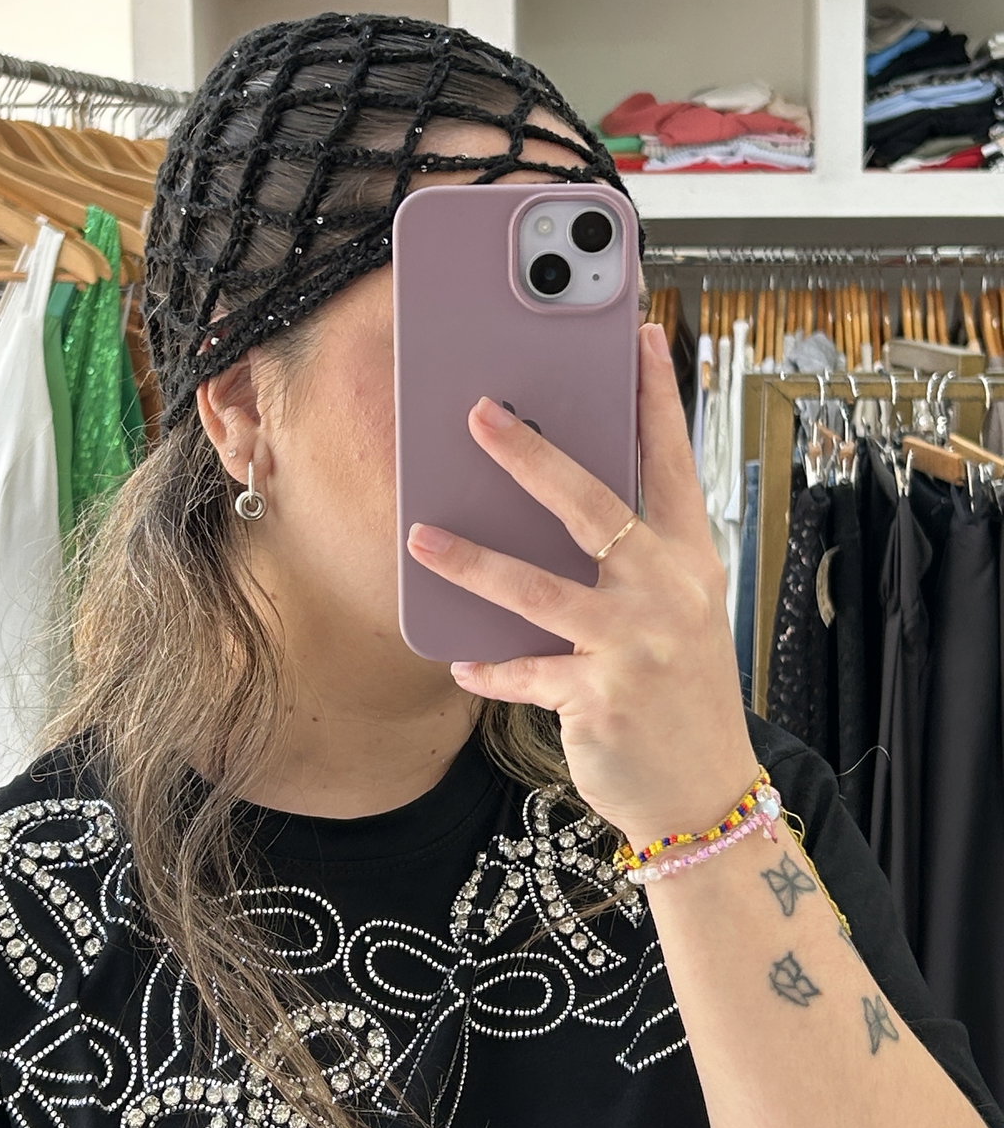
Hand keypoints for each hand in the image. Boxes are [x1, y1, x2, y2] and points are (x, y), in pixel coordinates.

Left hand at [406, 321, 755, 849]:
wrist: (707, 793)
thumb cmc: (682, 690)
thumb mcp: (678, 611)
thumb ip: (632, 557)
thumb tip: (558, 500)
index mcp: (688, 559)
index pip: (671, 461)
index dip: (657, 396)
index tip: (639, 334)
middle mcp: (666, 592)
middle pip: (592, 506)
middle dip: (532, 455)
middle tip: (479, 413)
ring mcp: (634, 646)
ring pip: (539, 589)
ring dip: (473, 560)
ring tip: (421, 535)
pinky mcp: (599, 697)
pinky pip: (525, 673)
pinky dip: (489, 667)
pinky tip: (460, 659)